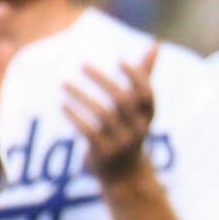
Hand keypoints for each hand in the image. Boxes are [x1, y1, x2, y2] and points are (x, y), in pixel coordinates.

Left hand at [61, 44, 159, 188]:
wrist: (125, 175)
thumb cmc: (131, 130)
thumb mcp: (140, 106)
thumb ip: (145, 75)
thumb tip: (156, 43)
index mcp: (148, 116)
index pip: (147, 93)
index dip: (136, 77)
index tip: (119, 61)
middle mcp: (139, 129)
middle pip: (123, 101)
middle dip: (102, 81)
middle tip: (82, 65)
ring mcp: (122, 143)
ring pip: (103, 115)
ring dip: (81, 97)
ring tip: (64, 84)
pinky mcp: (105, 154)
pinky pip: (89, 132)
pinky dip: (75, 117)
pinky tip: (63, 105)